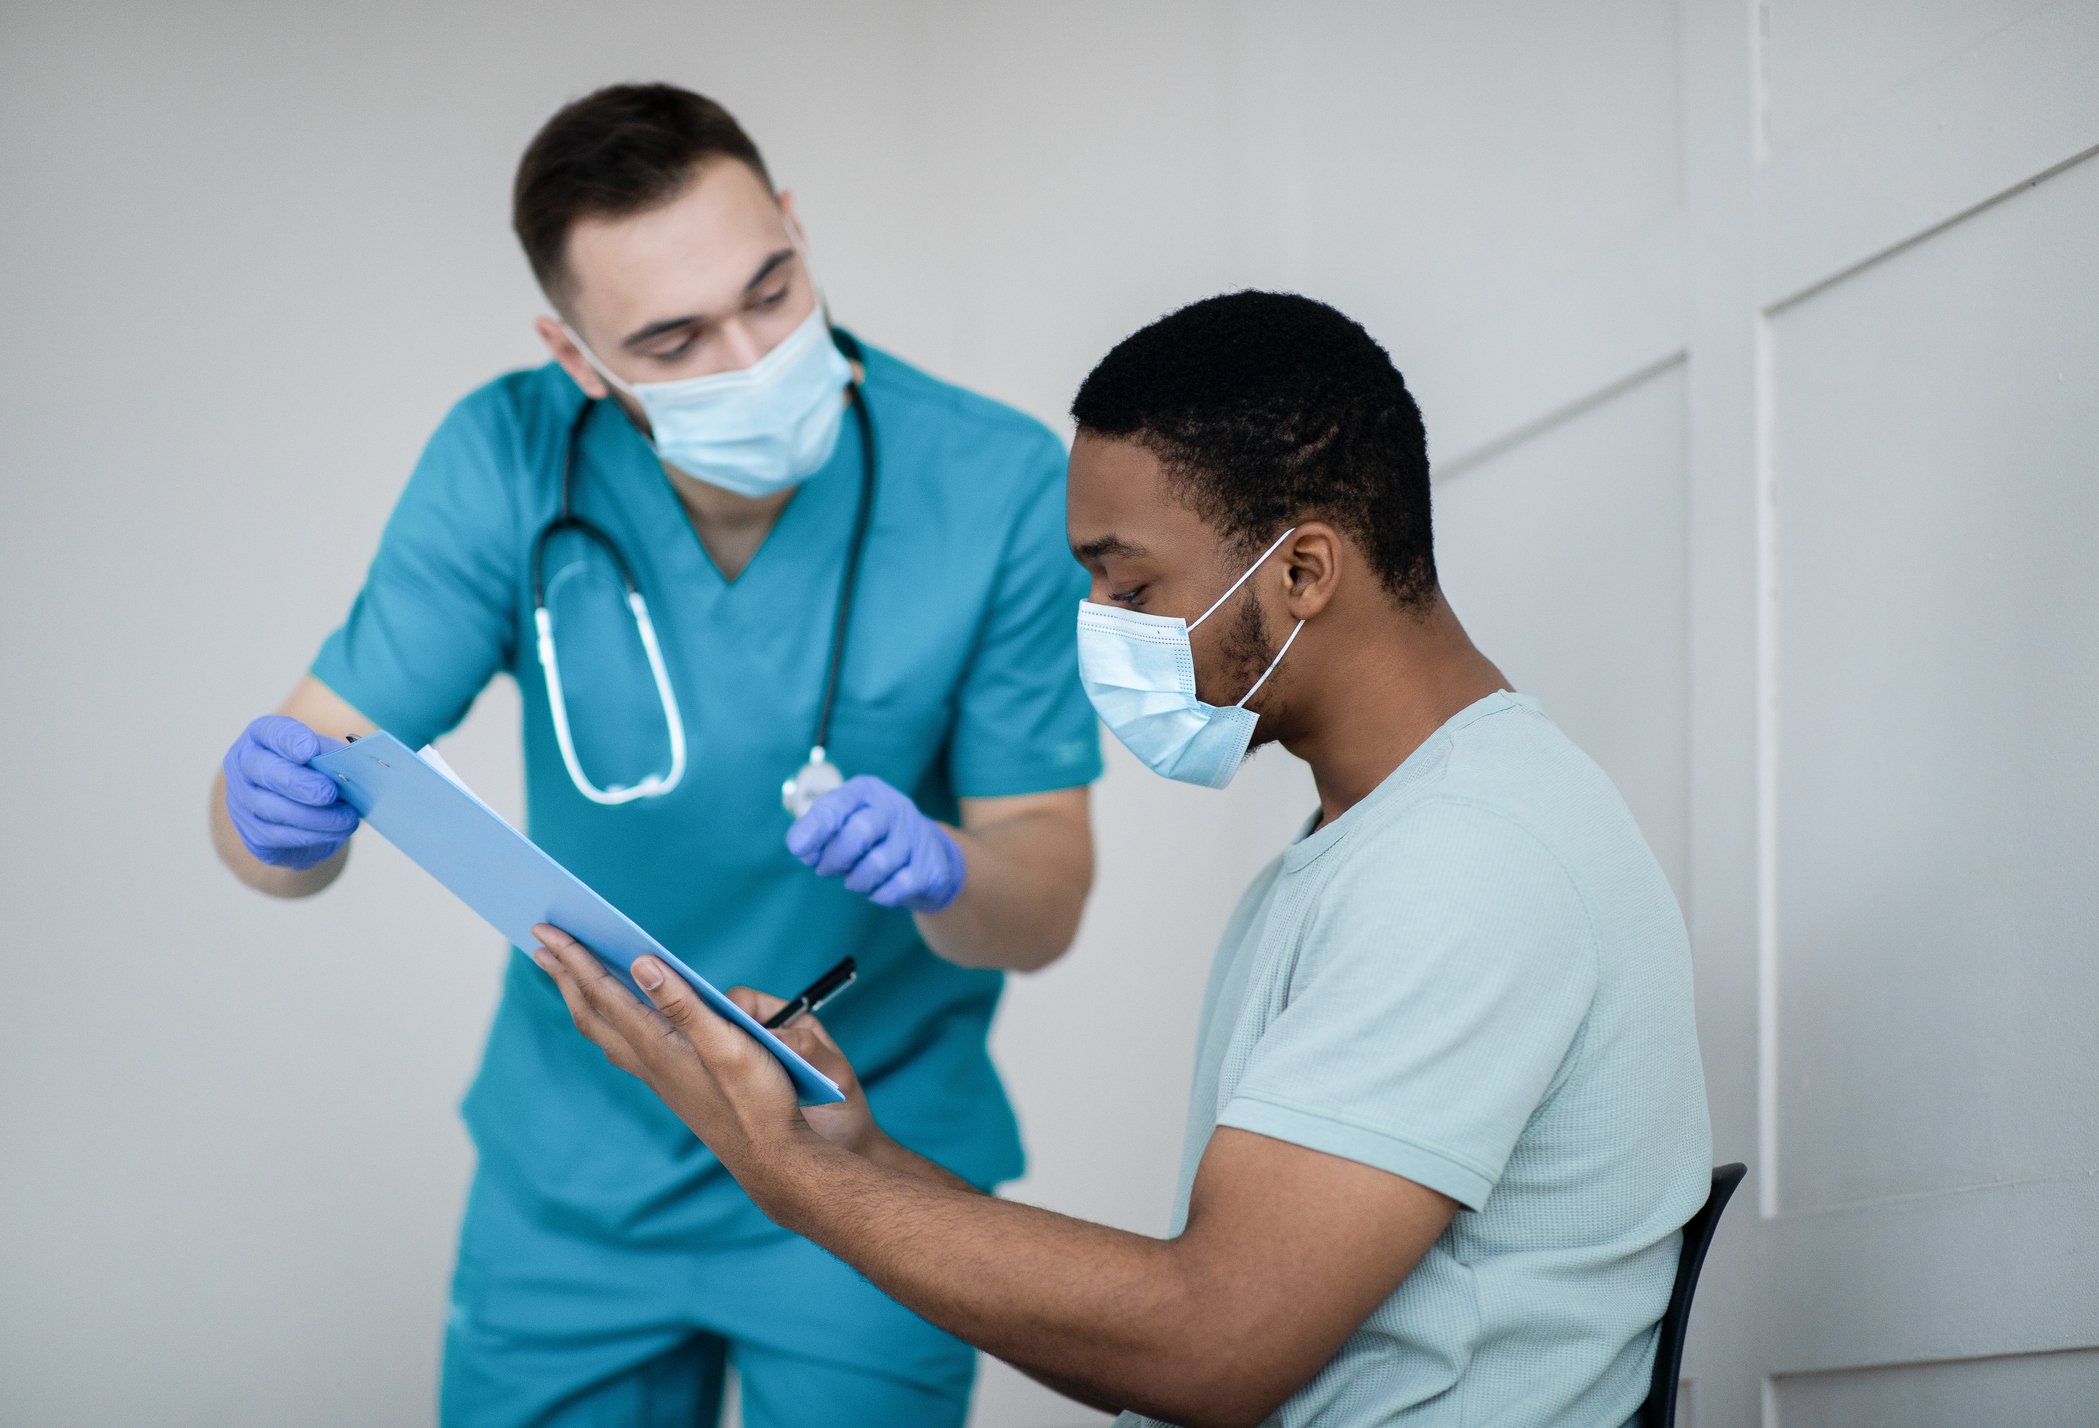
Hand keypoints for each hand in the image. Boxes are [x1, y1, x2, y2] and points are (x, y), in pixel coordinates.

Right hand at [221, 715, 358, 868]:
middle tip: (329, 792)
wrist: (302, 807)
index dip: (290, 740)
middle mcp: (244, 765)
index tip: (310, 750)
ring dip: (313, 816)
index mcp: (262, 736)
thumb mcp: (325, 754)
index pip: (271, 732)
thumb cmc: (315, 771)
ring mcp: (241, 800)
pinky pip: (276, 837)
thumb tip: (351, 764)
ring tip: (346, 817)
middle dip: (300, 783)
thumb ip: (332, 755)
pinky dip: (311, 835)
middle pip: (265, 771)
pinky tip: (336, 832)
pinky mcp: (251, 833)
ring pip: (270, 808)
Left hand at [527, 924, 879, 1182]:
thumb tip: (641, 962)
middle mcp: (648, 1060)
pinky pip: (624, 1045)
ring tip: (567, 973)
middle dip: (564, 975)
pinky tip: (617, 1016)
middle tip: (538, 942)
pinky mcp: (673, 1083)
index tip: (544, 929)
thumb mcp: (728, 1045)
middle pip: (590, 1012)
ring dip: (580, 997)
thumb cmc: (758, 1101)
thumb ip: (684, 1004)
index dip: (573, 957)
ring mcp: (659, 1074)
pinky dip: (606, 1019)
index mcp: (657, 1045)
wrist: (775, 1156)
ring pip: (603, 1031)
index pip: (603, 992)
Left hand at [785, 775, 966, 911]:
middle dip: (836, 858)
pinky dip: (880, 894)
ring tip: (854, 880)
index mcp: (867, 792)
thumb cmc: (871, 838)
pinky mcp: (930, 866)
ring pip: (878, 863)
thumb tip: (802, 848)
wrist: (926, 855)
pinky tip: (878, 889)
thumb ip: (816, 833)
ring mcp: (916, 836)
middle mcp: (894, 807)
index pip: (839, 803)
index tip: (798, 848)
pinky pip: (898, 887)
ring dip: (857, 880)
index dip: (816, 826)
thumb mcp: (841, 826)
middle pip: (861, 830)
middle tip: (824, 870)